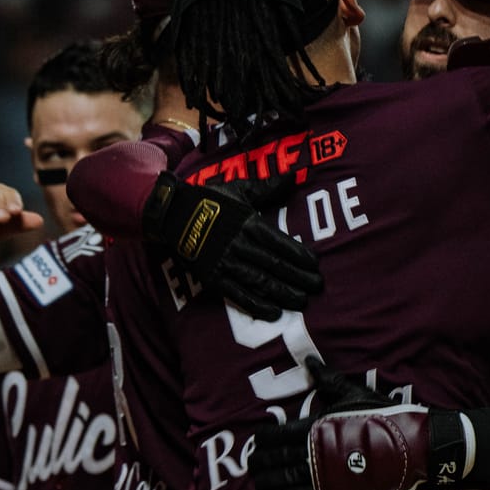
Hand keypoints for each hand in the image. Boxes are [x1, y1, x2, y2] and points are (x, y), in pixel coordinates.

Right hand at [143, 172, 322, 320]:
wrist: (172, 214)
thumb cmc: (210, 200)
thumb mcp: (239, 189)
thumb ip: (267, 187)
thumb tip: (294, 176)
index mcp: (248, 223)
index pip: (280, 243)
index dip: (299, 256)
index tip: (316, 265)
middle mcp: (239, 244)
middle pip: (274, 265)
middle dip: (298, 278)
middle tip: (317, 287)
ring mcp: (225, 263)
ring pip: (260, 282)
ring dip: (283, 293)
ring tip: (302, 302)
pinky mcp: (213, 277)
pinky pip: (237, 294)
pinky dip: (256, 304)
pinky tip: (273, 313)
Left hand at [252, 358, 464, 489]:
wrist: (411, 446)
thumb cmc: (382, 417)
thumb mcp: (355, 394)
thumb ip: (328, 381)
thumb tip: (310, 360)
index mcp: (314, 427)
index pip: (275, 435)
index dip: (261, 440)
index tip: (255, 441)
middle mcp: (312, 453)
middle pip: (274, 460)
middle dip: (259, 463)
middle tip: (250, 465)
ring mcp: (322, 477)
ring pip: (283, 482)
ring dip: (268, 483)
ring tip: (260, 483)